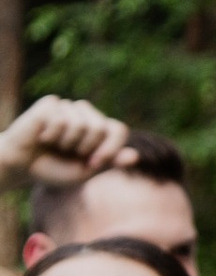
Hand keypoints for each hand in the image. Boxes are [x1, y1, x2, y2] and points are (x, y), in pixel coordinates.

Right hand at [0, 92, 132, 188]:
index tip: (93, 164)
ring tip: (53, 145)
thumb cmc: (53, 170)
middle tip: (66, 153)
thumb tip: (135, 156)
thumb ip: (108, 163)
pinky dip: (51, 135)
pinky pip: (61, 120)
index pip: (119, 129)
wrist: (20, 167)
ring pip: (81, 124)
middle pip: (100, 127)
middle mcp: (86, 115)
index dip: (110, 148)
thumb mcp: (83, 172)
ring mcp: (69, 107)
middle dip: (84, 148)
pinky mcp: (51, 104)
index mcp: (98, 130)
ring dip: (66, 142)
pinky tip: (41, 136)